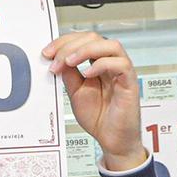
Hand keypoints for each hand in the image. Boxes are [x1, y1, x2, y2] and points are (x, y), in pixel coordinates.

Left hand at [43, 31, 144, 170]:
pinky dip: (102, 64)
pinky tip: (88, 74)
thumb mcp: (75, 92)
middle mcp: (111, 64)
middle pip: (94, 37)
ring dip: (86, 49)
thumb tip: (57, 58)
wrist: (112, 139)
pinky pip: (121, 64)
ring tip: (69, 61)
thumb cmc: (99, 117)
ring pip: (111, 45)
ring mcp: (122, 72)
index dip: (63, 42)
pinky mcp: (130, 82)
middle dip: (70, 45)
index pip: (82, 41)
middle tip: (54, 59)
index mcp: (97, 64)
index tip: (47, 53)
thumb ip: (69, 75)